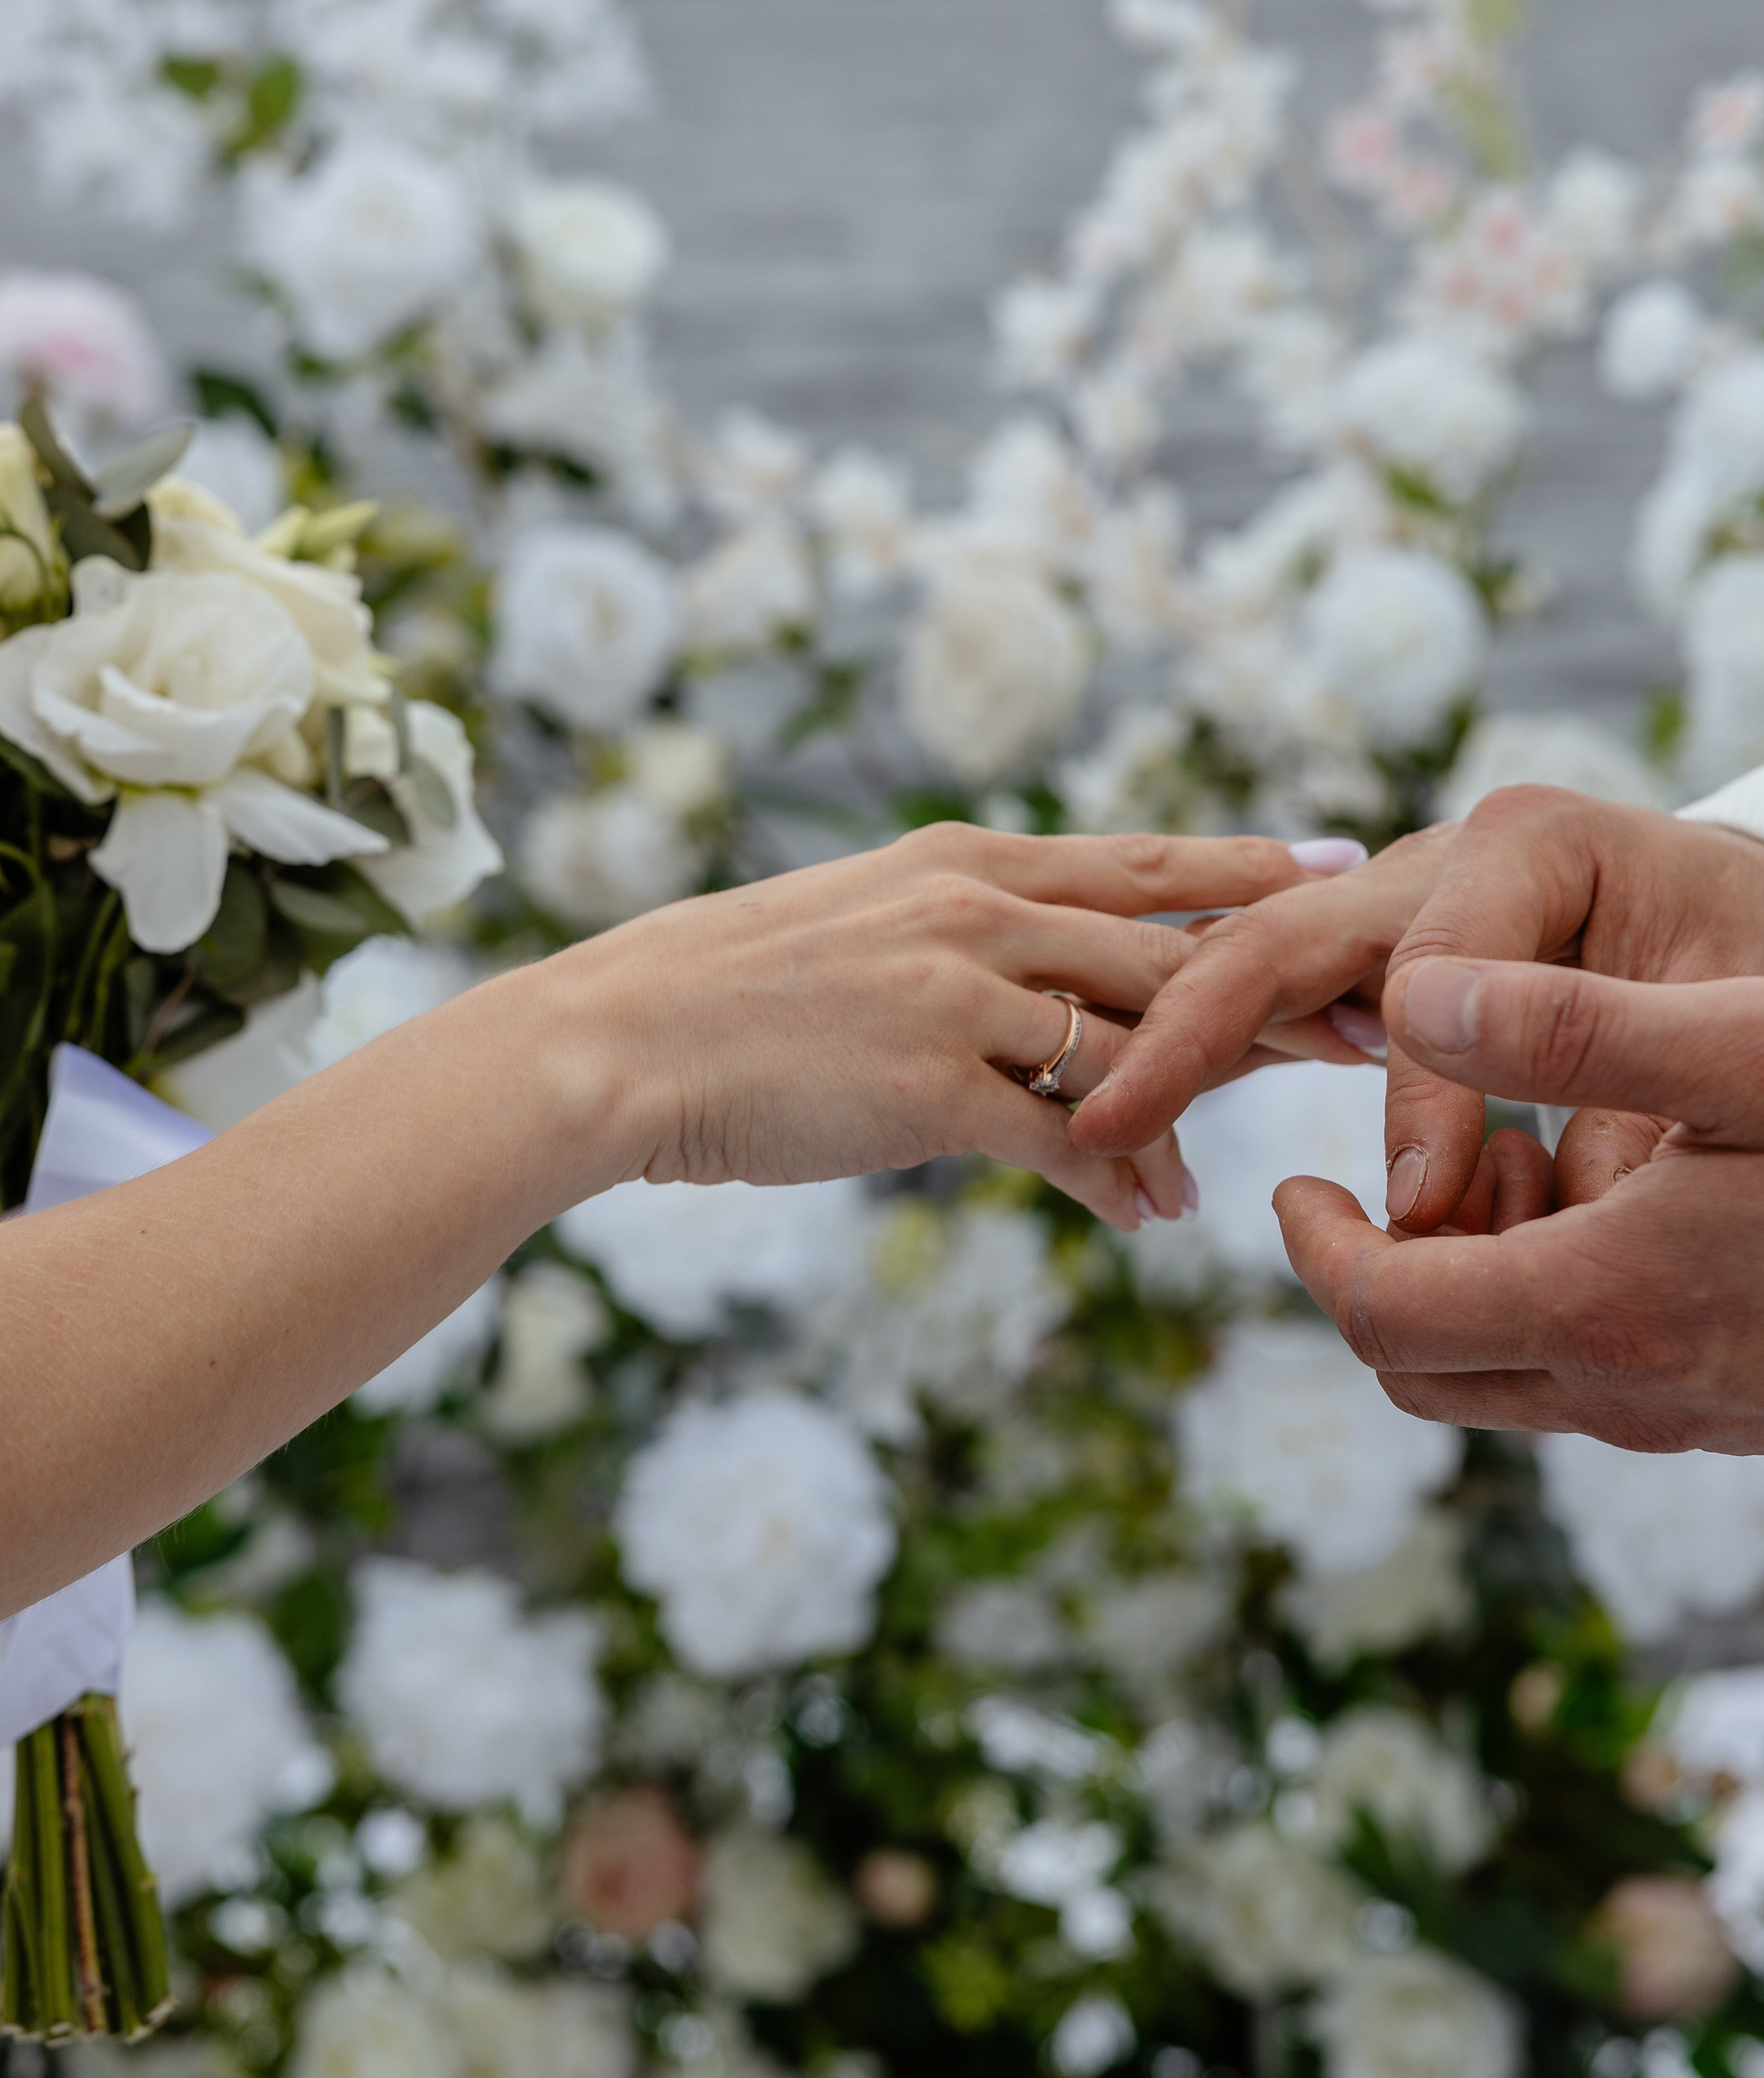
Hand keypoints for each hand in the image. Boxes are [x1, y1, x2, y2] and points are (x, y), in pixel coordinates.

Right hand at [583, 820, 1356, 1232]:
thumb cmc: (729, 989)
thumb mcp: (861, 922)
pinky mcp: (933, 1088)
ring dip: (1196, 1106)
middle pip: (1165, 948)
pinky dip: (1122, 1180)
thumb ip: (959, 936)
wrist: (622, 1038)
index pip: (1135, 860)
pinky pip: (1067, 1138)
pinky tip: (1153, 1217)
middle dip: (1274, 988)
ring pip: (1130, 1046)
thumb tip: (1032, 977)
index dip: (1241, 866)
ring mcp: (958, 995)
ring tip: (1245, 1154)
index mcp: (963, 861)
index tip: (1334, 862)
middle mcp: (976, 912)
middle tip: (1370, 1018)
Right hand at [1069, 787, 1763, 1230]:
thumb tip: (1426, 1127)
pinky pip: (1281, 1006)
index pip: (1430, 977)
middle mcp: (1439, 858)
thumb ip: (1598, 1059)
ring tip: (1103, 1126)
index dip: (1420, 1106)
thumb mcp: (1737, 1027)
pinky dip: (1223, 1062)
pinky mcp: (1384, 961)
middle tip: (1106, 1121)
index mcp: (1529, 842)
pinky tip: (1162, 1121)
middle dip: (1190, 1030)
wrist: (1761, 961)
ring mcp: (1399, 903)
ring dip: (1181, 1047)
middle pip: (1286, 934)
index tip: (1425, 1216)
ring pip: (1257, 965)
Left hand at [1276, 950, 1763, 1451]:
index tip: (1294, 1183)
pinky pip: (1584, 1374)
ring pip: (1501, 1372)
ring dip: (1479, 1269)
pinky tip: (1612, 1195)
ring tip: (1534, 1150)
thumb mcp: (1735, 1051)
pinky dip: (1550, 1294)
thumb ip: (1571, 1027)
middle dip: (1392, 1258)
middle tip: (1446, 1155)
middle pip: (1421, 1365)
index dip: (1316, 1247)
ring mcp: (1676, 1414)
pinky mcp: (1719, 1409)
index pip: (1381, 1314)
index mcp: (1598, 1305)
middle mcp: (1625, 1391)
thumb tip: (1412, 1002)